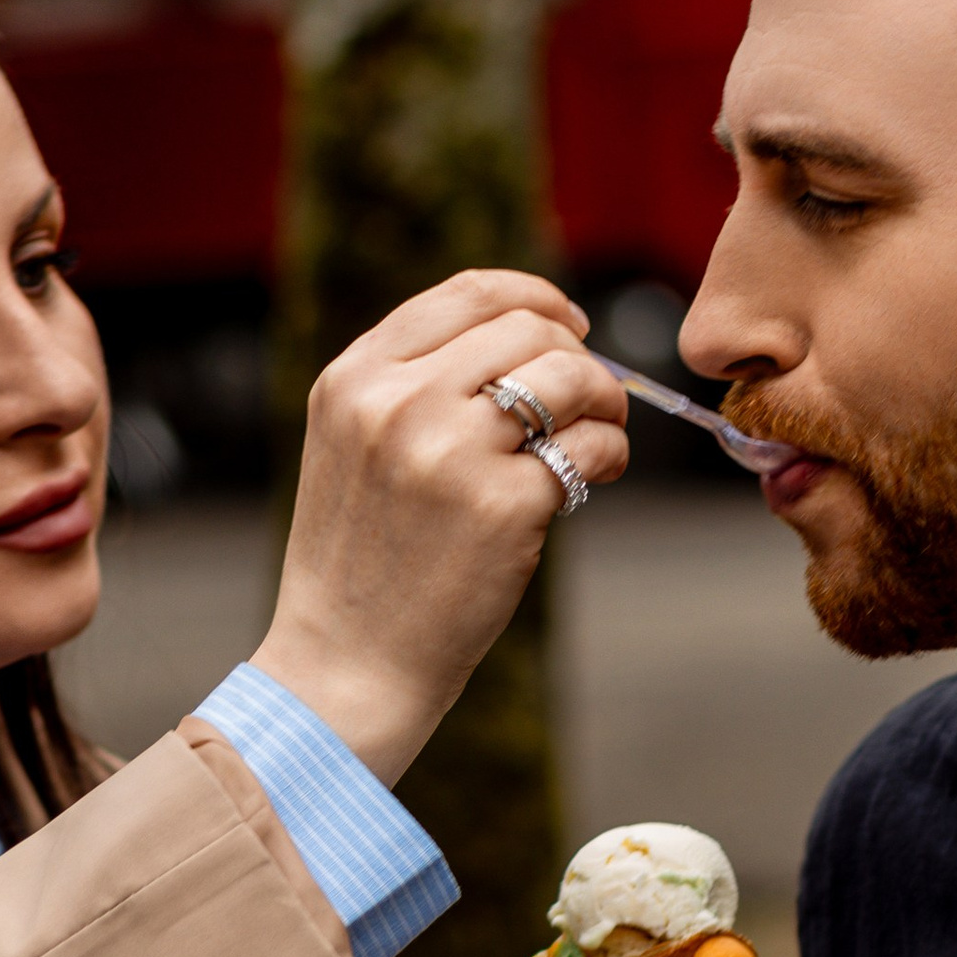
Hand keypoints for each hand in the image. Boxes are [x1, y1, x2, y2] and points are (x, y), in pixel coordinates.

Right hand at [254, 269, 629, 781]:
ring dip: (606, 400)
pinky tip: (595, 480)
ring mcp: (450, 452)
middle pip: (530, 330)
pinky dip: (609, 456)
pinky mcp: (504, 506)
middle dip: (579, 357)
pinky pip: (591, 448)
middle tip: (593, 399)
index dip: (537, 298)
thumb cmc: (362, 559)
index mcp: (355, 378)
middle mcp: (397, 403)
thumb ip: (416, 382)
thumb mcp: (354, 444)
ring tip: (601, 434)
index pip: (468, 294)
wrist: (347, 662)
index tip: (571, 324)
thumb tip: (534, 332)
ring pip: (570, 377)